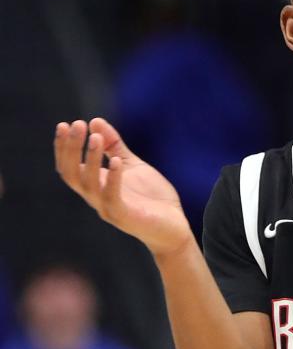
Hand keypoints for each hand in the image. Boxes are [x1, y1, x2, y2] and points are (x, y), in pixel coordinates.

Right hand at [54, 118, 192, 258]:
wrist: (173, 226)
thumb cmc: (150, 197)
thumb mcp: (131, 165)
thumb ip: (114, 146)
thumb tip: (95, 121)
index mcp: (95, 185)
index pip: (69, 166)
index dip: (63, 147)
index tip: (64, 124)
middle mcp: (96, 197)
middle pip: (72, 173)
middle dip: (72, 148)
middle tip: (76, 125)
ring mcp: (108, 208)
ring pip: (89, 184)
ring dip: (91, 159)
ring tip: (96, 137)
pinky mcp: (124, 216)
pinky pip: (112, 198)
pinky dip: (113, 179)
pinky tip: (117, 161)